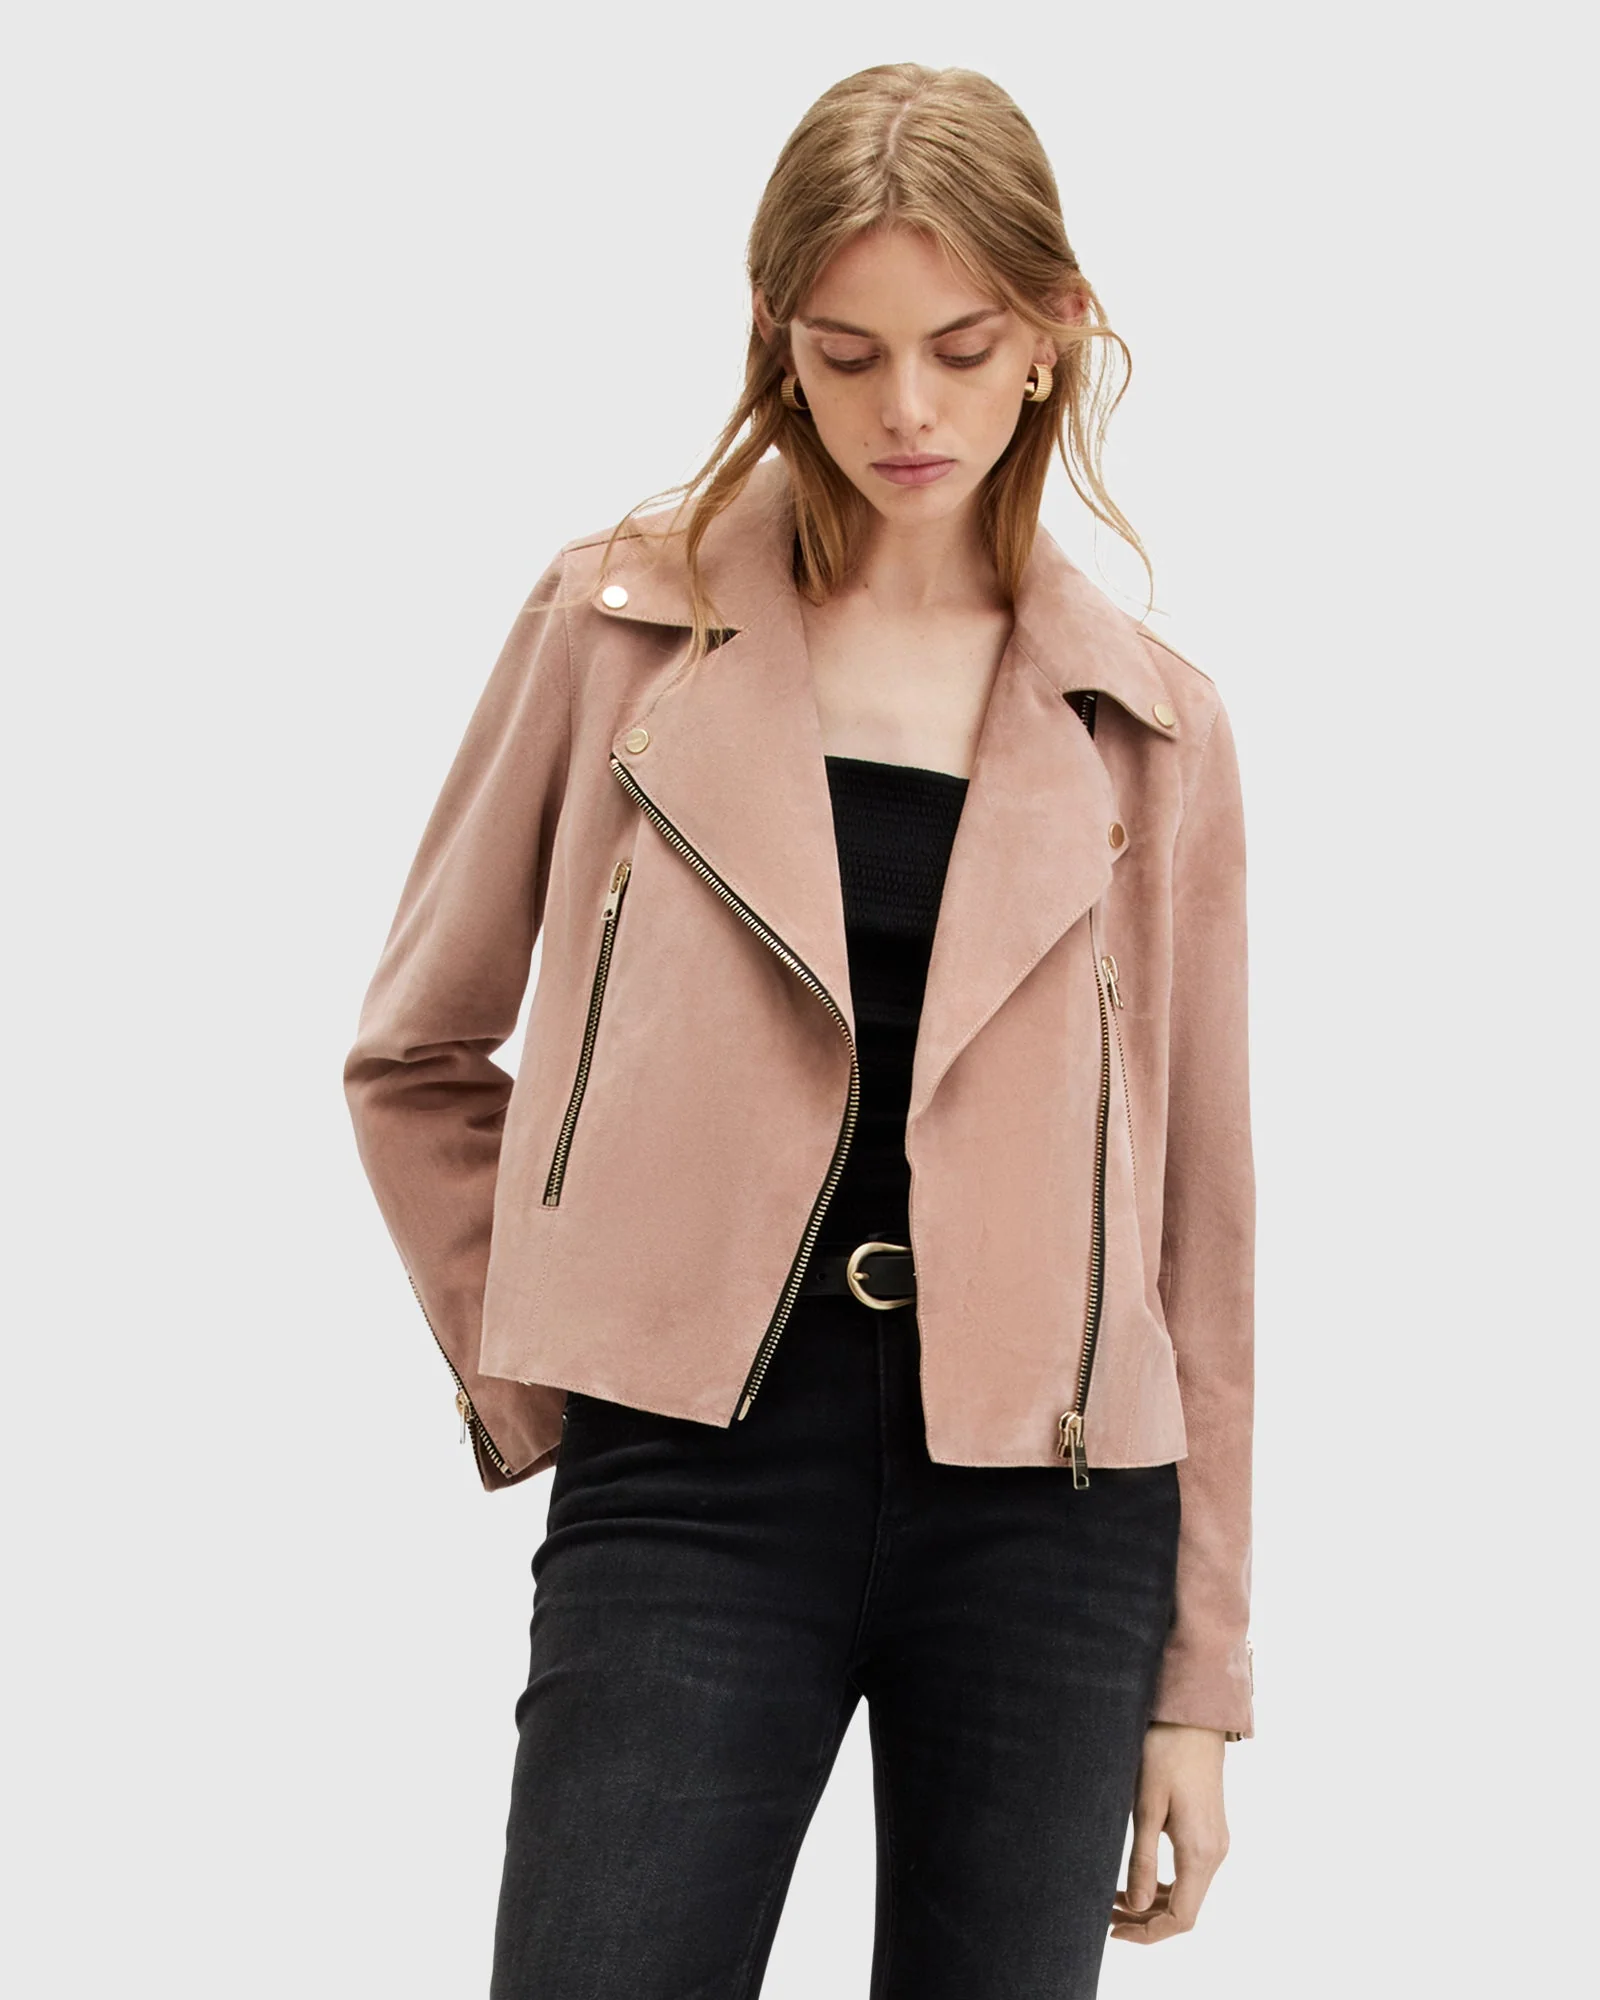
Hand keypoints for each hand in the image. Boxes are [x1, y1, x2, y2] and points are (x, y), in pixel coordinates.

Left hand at [1109, 1722, 1229, 1943]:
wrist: (1194, 1719)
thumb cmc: (1165, 1753)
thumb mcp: (1146, 1806)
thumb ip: (1143, 1859)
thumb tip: (1138, 1908)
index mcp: (1200, 1852)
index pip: (1182, 1919)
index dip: (1148, 1933)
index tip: (1113, 1931)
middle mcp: (1215, 1853)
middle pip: (1185, 1911)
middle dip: (1146, 1920)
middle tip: (1105, 1914)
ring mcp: (1216, 1843)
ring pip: (1188, 1894)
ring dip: (1154, 1903)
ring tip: (1116, 1898)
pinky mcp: (1211, 1832)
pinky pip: (1191, 1874)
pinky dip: (1166, 1885)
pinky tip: (1140, 1878)